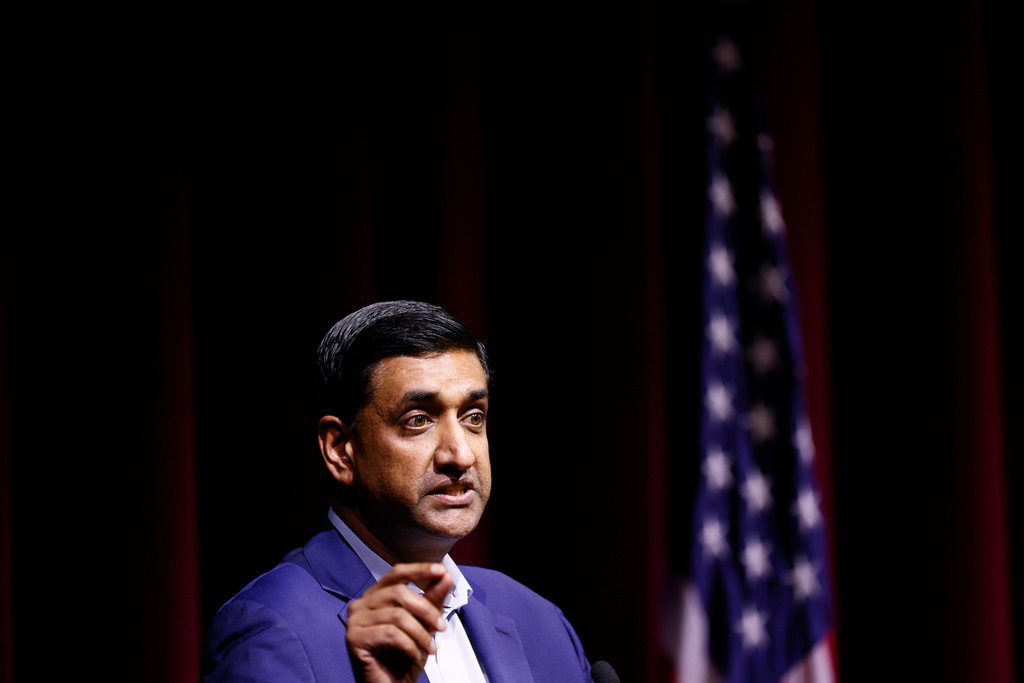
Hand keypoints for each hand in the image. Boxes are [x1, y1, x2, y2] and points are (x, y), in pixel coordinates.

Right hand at [346, 563, 452, 682]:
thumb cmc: (403, 658)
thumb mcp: (423, 626)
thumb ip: (432, 600)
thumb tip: (444, 577)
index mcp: (375, 596)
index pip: (397, 573)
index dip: (419, 570)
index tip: (441, 571)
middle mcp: (361, 604)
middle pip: (399, 592)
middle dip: (426, 609)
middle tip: (441, 626)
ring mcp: (355, 621)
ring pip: (397, 614)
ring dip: (420, 633)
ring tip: (430, 647)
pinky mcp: (354, 639)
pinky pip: (389, 633)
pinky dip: (408, 644)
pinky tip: (413, 654)